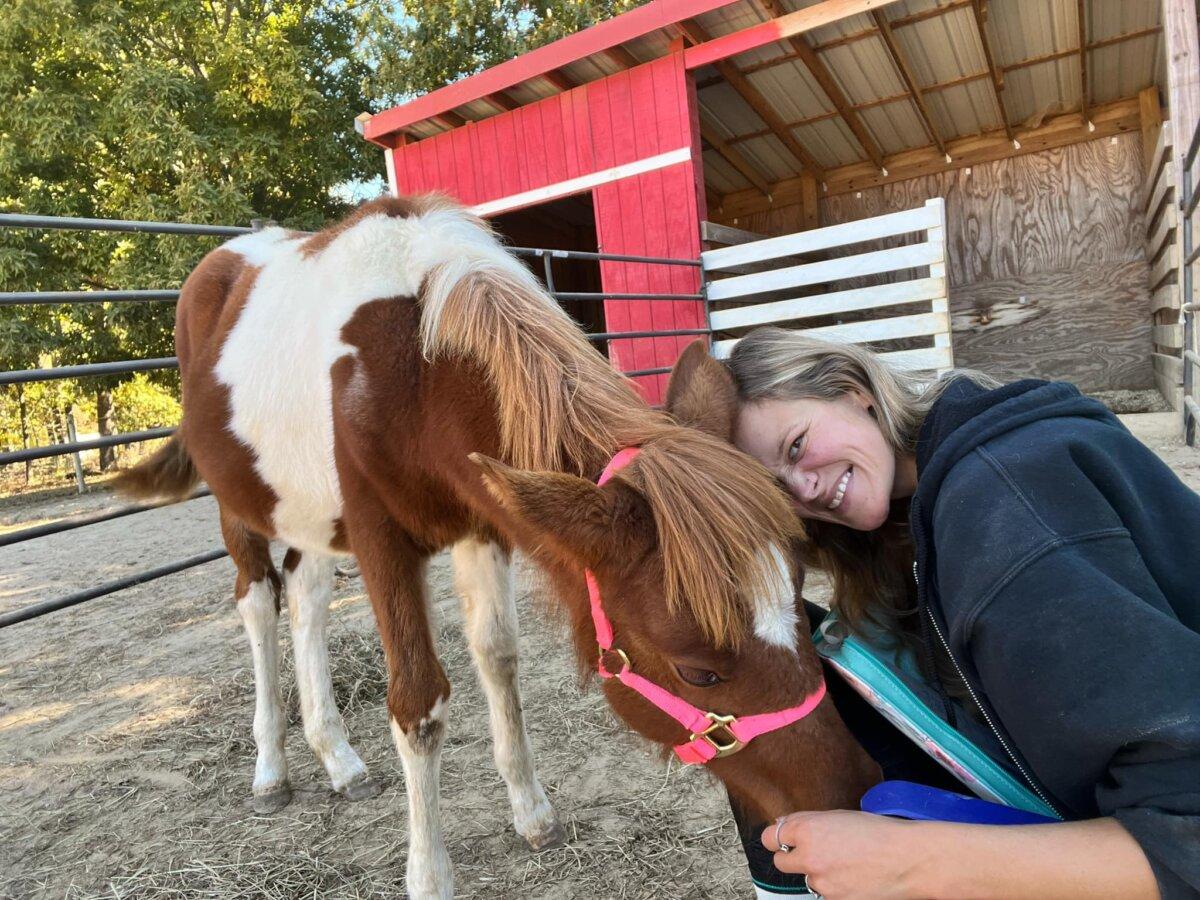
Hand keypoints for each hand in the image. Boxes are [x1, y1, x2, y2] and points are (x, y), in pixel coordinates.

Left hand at [761, 810, 927, 898]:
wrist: (908, 859)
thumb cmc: (879, 833)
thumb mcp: (838, 816)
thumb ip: (807, 822)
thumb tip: (784, 826)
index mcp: (807, 830)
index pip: (770, 837)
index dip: (778, 838)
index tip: (783, 840)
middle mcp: (809, 857)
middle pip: (781, 862)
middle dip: (794, 857)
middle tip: (814, 853)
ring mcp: (821, 883)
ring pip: (807, 879)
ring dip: (818, 873)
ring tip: (845, 864)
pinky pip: (825, 894)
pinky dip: (835, 887)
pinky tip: (853, 877)